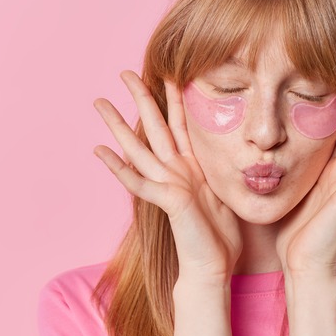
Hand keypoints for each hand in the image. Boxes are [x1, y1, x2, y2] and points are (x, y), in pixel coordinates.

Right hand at [92, 71, 241, 282]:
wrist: (214, 265)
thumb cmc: (221, 233)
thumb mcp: (226, 189)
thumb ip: (220, 167)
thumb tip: (236, 149)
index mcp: (192, 164)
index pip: (181, 122)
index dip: (174, 97)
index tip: (169, 70)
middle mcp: (175, 170)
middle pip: (155, 125)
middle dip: (140, 98)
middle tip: (125, 71)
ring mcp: (167, 184)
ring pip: (138, 147)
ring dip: (119, 125)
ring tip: (99, 103)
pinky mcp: (166, 201)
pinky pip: (137, 182)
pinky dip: (117, 167)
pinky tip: (99, 151)